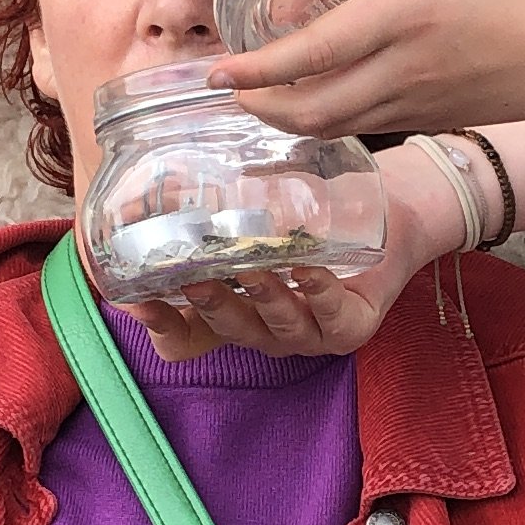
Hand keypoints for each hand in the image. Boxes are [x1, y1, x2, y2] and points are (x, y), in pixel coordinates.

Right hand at [119, 136, 461, 362]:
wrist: (390, 211)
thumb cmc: (312, 212)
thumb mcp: (254, 207)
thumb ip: (206, 205)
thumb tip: (136, 191)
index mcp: (238, 309)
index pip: (187, 331)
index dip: (159, 322)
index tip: (134, 301)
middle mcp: (268, 328)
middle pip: (232, 327)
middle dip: (212, 305)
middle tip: (195, 279)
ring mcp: (310, 333)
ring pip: (279, 326)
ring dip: (264, 299)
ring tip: (255, 270)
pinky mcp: (352, 328)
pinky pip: (333, 318)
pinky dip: (320, 294)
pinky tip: (309, 270)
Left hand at [215, 0, 524, 136]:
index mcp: (409, 13)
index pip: (315, 51)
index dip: (260, 67)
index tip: (218, 67)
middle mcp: (407, 67)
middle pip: (312, 107)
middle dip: (259, 103)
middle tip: (228, 87)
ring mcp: (423, 101)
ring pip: (338, 127)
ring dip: (292, 121)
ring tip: (262, 101)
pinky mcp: (442, 118)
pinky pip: (372, 128)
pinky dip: (335, 124)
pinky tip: (322, 105)